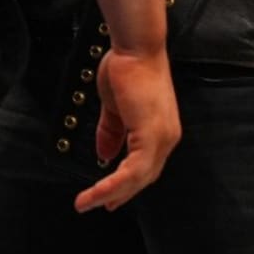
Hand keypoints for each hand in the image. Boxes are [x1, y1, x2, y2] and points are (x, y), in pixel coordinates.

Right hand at [72, 47, 180, 212]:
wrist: (136, 48)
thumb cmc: (127, 68)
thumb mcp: (115, 107)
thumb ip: (112, 131)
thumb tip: (104, 155)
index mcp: (160, 131)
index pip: (145, 167)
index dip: (126, 184)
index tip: (108, 197)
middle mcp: (166, 138)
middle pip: (143, 178)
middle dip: (120, 194)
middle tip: (99, 205)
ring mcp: (162, 138)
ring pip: (138, 179)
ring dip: (111, 193)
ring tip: (87, 203)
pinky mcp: (152, 136)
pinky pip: (132, 171)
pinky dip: (113, 184)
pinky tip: (97, 192)